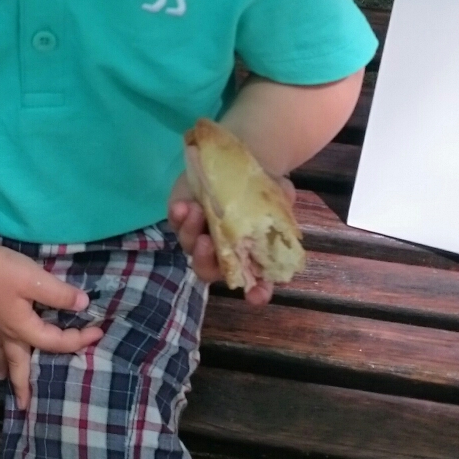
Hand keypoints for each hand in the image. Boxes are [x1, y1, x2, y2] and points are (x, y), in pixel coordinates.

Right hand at [0, 243, 103, 411]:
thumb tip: (84, 304)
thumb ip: (61, 294)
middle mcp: (8, 333)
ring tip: (3, 381)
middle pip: (17, 365)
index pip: (55, 342)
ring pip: (0, 354)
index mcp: (23, 329)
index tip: (98, 332)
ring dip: (5, 369)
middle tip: (23, 405)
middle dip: (22, 386)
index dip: (79, 339)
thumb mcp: (37, 281)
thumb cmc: (4, 271)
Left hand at [167, 172, 296, 308]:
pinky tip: (182, 206)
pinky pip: (175, 225)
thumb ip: (283, 200)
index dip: (258, 292)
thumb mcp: (278, 190)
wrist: (236, 161)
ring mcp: (200, 237)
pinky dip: (177, 218)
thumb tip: (283, 203)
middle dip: (207, 261)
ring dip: (192, 233)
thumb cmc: (259, 185)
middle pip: (210, 271)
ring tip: (197, 210)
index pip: (256, 281)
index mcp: (250, 252)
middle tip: (208, 242)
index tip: (256, 296)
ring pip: (190, 248)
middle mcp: (223, 252)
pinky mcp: (182, 219)